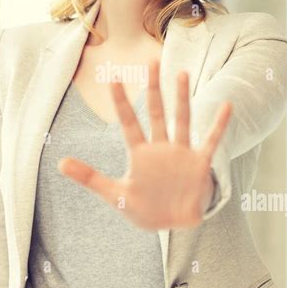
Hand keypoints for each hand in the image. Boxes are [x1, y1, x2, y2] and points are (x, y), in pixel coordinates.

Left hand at [58, 60, 231, 229]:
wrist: (173, 225)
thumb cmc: (144, 208)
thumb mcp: (114, 195)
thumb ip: (90, 178)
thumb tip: (60, 162)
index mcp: (139, 154)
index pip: (128, 122)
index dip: (121, 101)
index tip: (113, 78)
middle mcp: (160, 147)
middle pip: (155, 112)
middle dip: (153, 89)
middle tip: (151, 62)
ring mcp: (181, 153)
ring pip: (181, 120)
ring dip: (181, 99)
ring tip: (181, 75)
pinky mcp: (199, 164)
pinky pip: (211, 141)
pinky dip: (219, 125)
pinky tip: (227, 106)